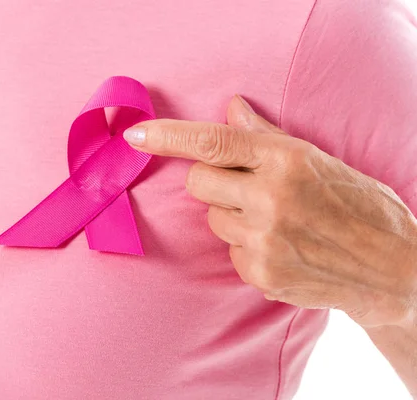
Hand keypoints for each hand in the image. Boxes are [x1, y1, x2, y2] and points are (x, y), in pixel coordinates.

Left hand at [123, 95, 416, 328]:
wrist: (393, 268)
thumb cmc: (359, 206)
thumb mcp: (320, 159)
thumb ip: (266, 136)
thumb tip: (231, 108)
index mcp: (287, 160)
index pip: (213, 142)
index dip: (168, 137)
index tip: (136, 135)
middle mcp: (271, 198)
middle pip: (199, 182)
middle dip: (213, 182)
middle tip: (246, 187)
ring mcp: (264, 239)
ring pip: (212, 219)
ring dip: (232, 216)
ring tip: (274, 221)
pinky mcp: (261, 274)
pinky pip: (229, 252)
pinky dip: (246, 248)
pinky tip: (279, 247)